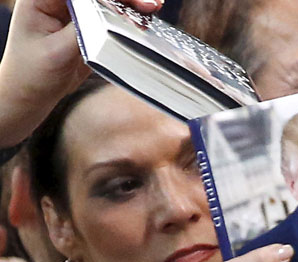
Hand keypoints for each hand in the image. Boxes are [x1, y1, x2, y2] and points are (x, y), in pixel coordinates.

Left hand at [0, 0, 161, 144]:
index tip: (127, 1)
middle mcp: (56, 2)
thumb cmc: (32, 74)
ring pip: (102, 3)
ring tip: (150, 9)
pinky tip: (140, 22)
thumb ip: (82, 31)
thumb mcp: (58, 52)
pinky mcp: (83, 29)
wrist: (28, 95)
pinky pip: (106, 18)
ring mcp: (71, 14)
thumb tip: (108, 17)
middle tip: (148, 5)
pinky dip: (123, 20)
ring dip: (126, 6)